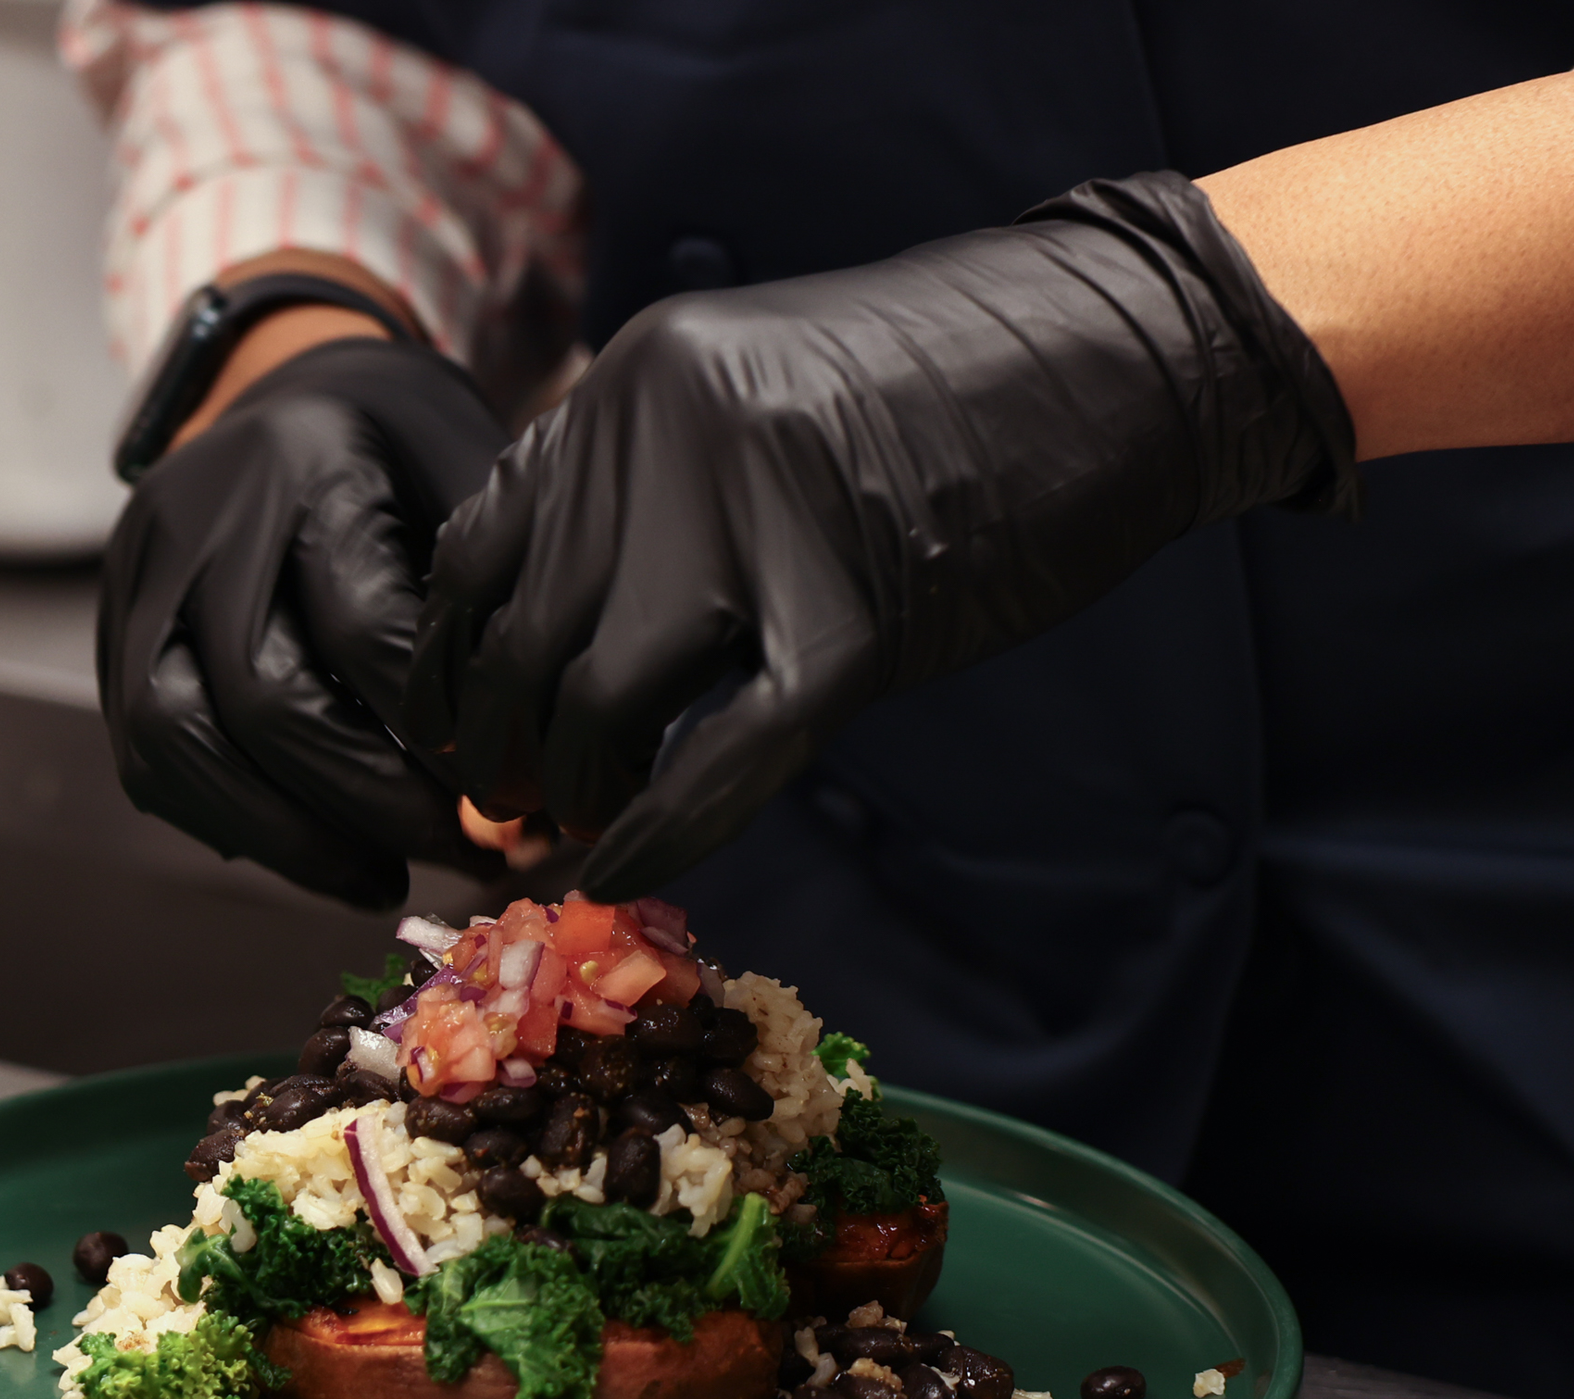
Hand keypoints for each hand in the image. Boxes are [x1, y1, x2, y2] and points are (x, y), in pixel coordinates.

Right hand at [100, 312, 511, 907]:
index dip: (437, 733)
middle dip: (369, 799)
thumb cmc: (401, 449)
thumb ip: (489, 601)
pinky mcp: (113, 628)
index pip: (363, 626)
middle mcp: (204, 517)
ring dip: (284, 835)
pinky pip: (146, 754)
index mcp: (309, 465)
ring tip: (376, 877)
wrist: (282, 389)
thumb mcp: (467, 478)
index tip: (507, 790)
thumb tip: (533, 763)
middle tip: (455, 849)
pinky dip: (231, 822)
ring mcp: (140, 574)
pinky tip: (315, 849)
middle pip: (262, 696)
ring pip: (175, 737)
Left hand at [407, 172, 1358, 899]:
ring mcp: (758, 530)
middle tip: (516, 805)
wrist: (1123, 349)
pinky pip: (718, 761)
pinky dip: (657, 835)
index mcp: (632, 381)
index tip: (457, 731)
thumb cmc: (950, 378)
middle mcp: (667, 443)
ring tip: (584, 824)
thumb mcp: (748, 391)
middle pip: (522, 643)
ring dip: (576, 793)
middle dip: (500, 748)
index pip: (474, 550)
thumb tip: (544, 640)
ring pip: (598, 708)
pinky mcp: (853, 625)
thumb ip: (642, 486)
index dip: (451, 664)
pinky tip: (617, 874)